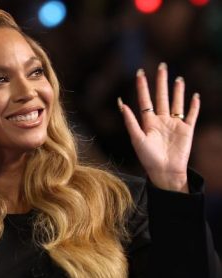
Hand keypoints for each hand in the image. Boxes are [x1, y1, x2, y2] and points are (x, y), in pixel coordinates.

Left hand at [118, 63, 199, 192]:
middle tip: (161, 66)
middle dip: (161, 82)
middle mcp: (161, 120)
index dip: (142, 86)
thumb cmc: (148, 158)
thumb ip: (130, 121)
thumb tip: (121, 104)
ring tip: (178, 78)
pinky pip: (191, 115)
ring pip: (176, 103)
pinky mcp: (187, 130)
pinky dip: (194, 106)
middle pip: (161, 97)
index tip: (140, 73)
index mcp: (148, 122)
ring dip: (177, 91)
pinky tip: (195, 96)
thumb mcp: (137, 138)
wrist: (164, 172)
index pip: (145, 99)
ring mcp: (174, 124)